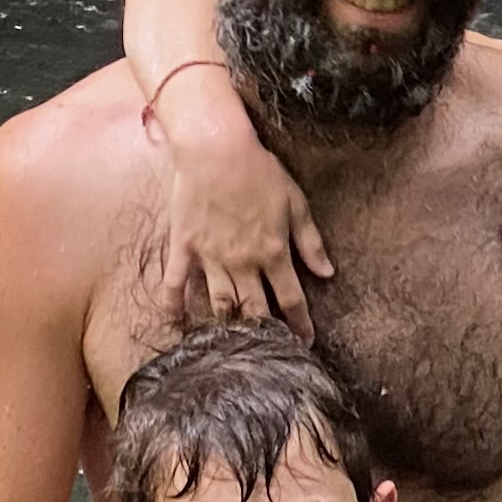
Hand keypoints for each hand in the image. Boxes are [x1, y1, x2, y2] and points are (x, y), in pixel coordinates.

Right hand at [150, 75, 329, 335]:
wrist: (215, 149)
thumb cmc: (259, 170)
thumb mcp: (296, 203)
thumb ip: (311, 242)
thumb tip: (328, 273)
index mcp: (273, 252)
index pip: (291, 299)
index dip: (300, 325)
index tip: (304, 343)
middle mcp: (243, 262)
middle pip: (255, 309)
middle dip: (264, 333)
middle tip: (268, 352)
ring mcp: (211, 257)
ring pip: (220, 304)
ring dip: (226, 327)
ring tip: (230, 346)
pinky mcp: (184, 247)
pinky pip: (176, 284)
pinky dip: (173, 306)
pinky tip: (175, 325)